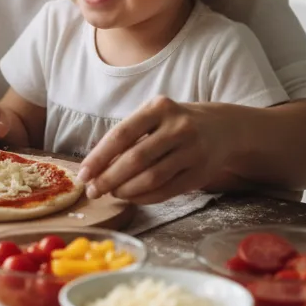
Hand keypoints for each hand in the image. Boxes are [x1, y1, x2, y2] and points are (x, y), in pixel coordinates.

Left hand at [76, 97, 231, 203]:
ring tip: (112, 193)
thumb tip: (95, 168)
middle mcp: (177, 127)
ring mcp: (192, 150)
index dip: (99, 157)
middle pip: (135, 159)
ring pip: (151, 178)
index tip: (83, 174)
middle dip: (109, 178)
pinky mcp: (200, 172)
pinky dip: (145, 197)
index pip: (121, 134)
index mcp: (158, 107)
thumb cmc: (173, 124)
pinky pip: (167, 190)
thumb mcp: (153, 117)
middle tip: (93, 191)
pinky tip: (132, 198)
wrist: (221, 128)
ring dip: (126, 190)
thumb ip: (128, 137)